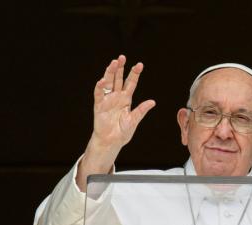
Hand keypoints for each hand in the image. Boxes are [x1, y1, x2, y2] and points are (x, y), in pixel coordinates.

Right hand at [77, 55, 155, 190]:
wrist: (112, 141)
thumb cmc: (123, 132)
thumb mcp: (134, 120)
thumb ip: (141, 110)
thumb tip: (152, 102)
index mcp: (126, 99)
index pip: (131, 83)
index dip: (134, 74)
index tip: (139, 65)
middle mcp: (117, 97)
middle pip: (119, 79)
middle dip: (121, 68)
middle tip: (122, 57)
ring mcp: (108, 100)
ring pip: (109, 83)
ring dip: (111, 73)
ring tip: (114, 63)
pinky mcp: (99, 105)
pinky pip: (99, 94)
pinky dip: (100, 87)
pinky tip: (103, 80)